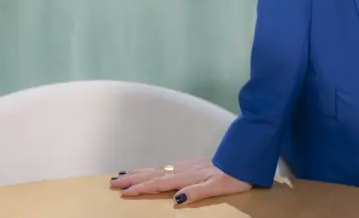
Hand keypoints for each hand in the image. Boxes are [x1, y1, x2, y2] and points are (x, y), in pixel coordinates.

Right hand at [110, 158, 251, 205]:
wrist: (246, 158)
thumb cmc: (234, 175)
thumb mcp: (218, 187)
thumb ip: (197, 192)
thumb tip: (176, 199)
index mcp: (187, 176)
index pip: (159, 183)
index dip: (141, 188)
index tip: (124, 192)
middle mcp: (184, 169)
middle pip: (153, 174)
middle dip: (132, 179)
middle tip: (112, 182)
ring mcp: (187, 165)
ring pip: (157, 169)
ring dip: (139, 172)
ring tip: (123, 175)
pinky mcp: (191, 164)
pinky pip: (166, 166)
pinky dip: (153, 168)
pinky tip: (150, 169)